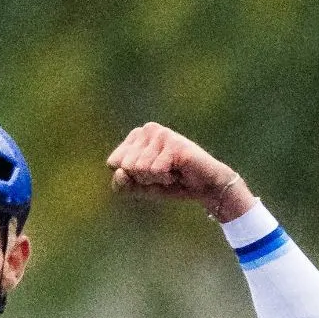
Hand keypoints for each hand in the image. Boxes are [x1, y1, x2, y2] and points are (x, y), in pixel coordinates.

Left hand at [105, 121, 253, 222]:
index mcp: (136, 135)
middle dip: (144, 179)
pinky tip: (179, 171)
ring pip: (140, 168)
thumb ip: (122, 184)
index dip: (131, 178)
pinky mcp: (174, 142)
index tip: (151, 174)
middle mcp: (147, 129)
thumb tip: (120, 171)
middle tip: (164, 174)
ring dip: (157, 179)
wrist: (204, 187)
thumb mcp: (140, 188)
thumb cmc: (172, 183)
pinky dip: (167, 178)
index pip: (114, 163)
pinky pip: (156, 170)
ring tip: (172, 172)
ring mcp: (161, 134)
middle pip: (126, 166)